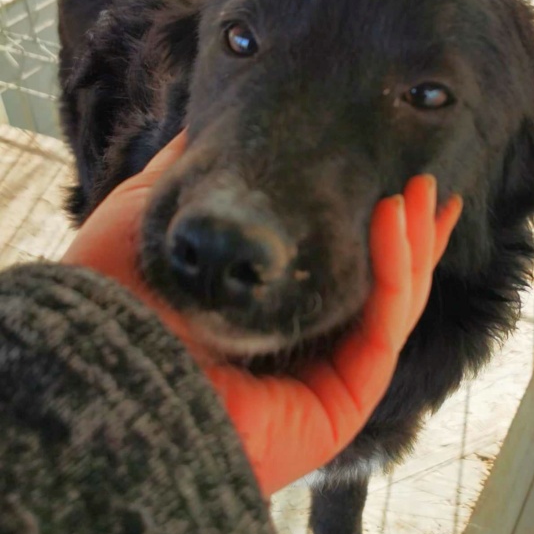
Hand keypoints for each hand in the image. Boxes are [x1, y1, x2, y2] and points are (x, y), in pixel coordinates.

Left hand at [63, 135, 461, 495]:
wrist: (102, 376)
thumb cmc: (111, 303)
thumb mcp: (146, 216)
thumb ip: (183, 174)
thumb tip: (202, 127)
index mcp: (259, 319)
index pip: (332, 274)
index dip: (368, 235)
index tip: (397, 192)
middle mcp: (295, 354)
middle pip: (375, 294)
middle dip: (410, 240)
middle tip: (431, 188)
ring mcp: (321, 384)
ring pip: (390, 311)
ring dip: (414, 248)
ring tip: (426, 193)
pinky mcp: (341, 407)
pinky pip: (382, 332)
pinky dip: (395, 273)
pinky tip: (394, 218)